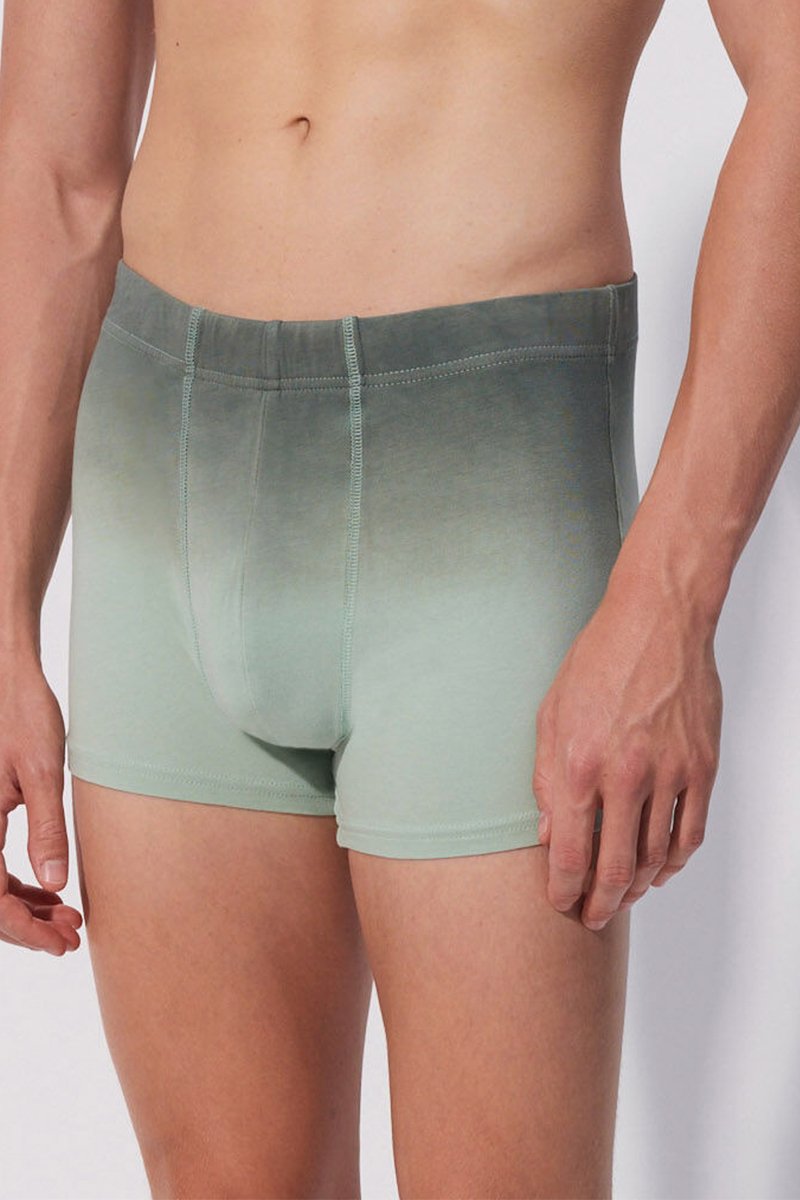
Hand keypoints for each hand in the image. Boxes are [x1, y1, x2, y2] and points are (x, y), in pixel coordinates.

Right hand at [0, 654, 81, 953]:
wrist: (7, 678)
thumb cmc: (22, 714)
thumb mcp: (41, 772)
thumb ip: (47, 830)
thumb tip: (54, 883)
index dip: (23, 930)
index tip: (59, 944)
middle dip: (25, 926)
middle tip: (70, 936)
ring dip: (22, 908)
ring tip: (66, 919)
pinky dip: (16, 884)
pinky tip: (48, 891)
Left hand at [531, 577, 722, 930]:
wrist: (657, 622)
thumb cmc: (599, 661)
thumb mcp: (550, 714)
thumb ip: (546, 779)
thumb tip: (548, 833)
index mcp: (581, 764)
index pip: (571, 852)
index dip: (563, 890)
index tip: (560, 904)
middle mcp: (626, 775)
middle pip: (614, 867)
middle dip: (599, 903)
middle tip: (591, 918)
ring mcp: (669, 773)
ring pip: (655, 856)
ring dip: (636, 887)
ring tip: (620, 897)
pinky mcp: (701, 766)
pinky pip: (690, 832)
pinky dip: (674, 861)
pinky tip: (658, 869)